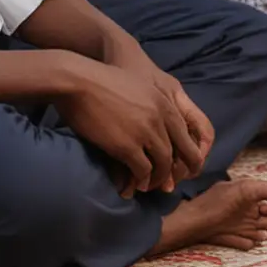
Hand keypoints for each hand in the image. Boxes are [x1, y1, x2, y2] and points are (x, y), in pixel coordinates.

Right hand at [105, 36, 213, 185]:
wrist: (79, 80)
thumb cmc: (103, 80)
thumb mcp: (139, 86)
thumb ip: (152, 103)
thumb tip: (154, 121)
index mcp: (166, 102)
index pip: (186, 134)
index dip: (186, 153)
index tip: (182, 165)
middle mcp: (161, 118)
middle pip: (181, 152)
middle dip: (179, 171)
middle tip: (171, 184)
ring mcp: (146, 132)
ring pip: (163, 164)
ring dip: (157, 179)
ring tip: (149, 186)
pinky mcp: (127, 146)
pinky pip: (142, 170)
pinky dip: (140, 181)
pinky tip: (134, 185)